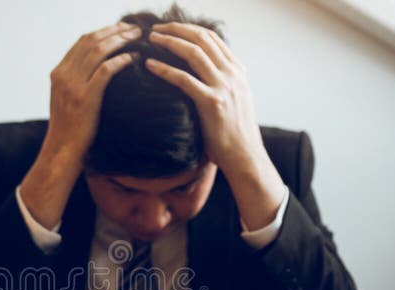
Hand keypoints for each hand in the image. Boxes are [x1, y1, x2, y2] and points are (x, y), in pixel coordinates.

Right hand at [20, 22, 141, 229]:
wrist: (62, 153)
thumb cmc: (69, 131)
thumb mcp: (65, 101)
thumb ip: (75, 83)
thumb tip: (97, 70)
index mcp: (58, 73)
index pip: (82, 42)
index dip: (103, 31)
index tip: (120, 29)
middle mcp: (63, 75)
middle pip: (91, 41)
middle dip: (114, 31)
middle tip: (134, 29)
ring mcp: (73, 86)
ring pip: (99, 50)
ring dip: (120, 40)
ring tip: (137, 38)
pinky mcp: (86, 97)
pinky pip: (106, 70)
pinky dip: (122, 60)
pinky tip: (133, 58)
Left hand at [145, 23, 285, 229]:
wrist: (244, 156)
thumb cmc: (234, 134)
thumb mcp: (235, 101)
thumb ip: (223, 84)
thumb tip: (203, 75)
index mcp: (238, 71)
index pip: (212, 38)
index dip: (188, 29)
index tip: (169, 28)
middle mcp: (232, 74)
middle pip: (201, 39)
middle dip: (176, 29)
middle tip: (154, 29)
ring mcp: (223, 87)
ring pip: (192, 53)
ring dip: (168, 42)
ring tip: (150, 40)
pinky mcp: (211, 102)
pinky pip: (183, 79)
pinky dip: (164, 69)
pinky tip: (149, 66)